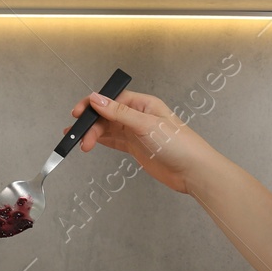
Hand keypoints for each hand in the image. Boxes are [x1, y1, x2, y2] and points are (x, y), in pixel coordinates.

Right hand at [68, 89, 210, 194]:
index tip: (78, 113)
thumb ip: (119, 113)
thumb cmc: (179, 144)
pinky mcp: (136, 148)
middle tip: (80, 137)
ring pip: (108, 129)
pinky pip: (114, 141)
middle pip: (107, 115)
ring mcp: (137, 132)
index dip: (93, 104)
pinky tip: (90, 143)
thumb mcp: (146, 125)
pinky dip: (100, 142)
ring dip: (93, 134)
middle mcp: (139, 116)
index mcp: (143, 104)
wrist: (193, 171)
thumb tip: (97, 99)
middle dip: (91, 125)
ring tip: (80, 143)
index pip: (112, 99)